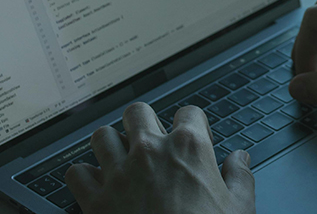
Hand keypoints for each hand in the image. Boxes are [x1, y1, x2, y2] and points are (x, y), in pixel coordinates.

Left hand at [65, 102, 254, 213]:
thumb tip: (240, 159)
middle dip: (143, 123)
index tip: (194, 139)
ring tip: (120, 158)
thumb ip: (240, 176)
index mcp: (189, 147)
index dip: (193, 124)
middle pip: (138, 112)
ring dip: (110, 145)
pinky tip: (97, 185)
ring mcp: (118, 173)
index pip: (189, 112)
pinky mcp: (94, 200)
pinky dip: (84, 177)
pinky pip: (76, 173)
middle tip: (151, 141)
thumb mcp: (239, 206)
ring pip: (102, 136)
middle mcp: (150, 152)